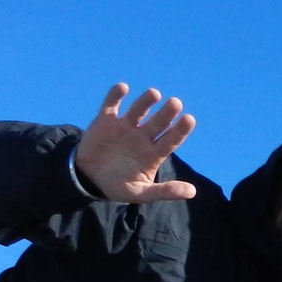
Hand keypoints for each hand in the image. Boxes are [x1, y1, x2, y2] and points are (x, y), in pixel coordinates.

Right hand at [73, 83, 198, 203]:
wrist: (88, 178)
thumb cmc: (118, 186)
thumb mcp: (141, 193)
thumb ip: (164, 192)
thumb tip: (192, 192)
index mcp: (153, 153)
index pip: (170, 140)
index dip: (180, 130)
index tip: (189, 119)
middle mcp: (142, 137)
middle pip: (158, 123)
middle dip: (166, 113)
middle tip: (176, 103)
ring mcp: (125, 127)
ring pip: (138, 111)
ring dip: (146, 102)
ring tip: (154, 94)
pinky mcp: (105, 121)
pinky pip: (111, 105)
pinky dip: (115, 96)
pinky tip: (122, 88)